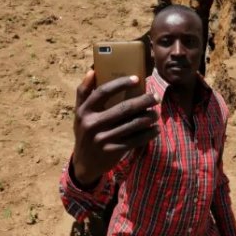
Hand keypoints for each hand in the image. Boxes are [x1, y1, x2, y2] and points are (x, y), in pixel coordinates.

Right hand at [71, 70, 160, 187]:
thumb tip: (92, 70)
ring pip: (132, 124)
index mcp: (84, 111)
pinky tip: (155, 129)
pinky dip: (148, 134)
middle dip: (143, 101)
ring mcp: (103, 139)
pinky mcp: (113, 151)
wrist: (84, 164)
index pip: (103, 92)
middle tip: (155, 96)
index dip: (120, 84)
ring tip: (156, 113)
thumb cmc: (85, 131)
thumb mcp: (79, 113)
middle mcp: (92, 124)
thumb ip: (84, 92)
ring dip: (148, 117)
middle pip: (123, 108)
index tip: (137, 79)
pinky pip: (135, 140)